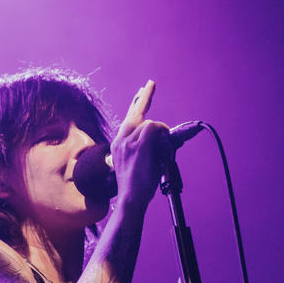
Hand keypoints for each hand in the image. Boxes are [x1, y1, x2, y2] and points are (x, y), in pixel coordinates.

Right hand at [110, 80, 171, 209]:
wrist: (130, 199)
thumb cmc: (137, 187)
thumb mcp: (140, 164)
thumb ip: (148, 150)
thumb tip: (164, 141)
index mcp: (119, 144)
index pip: (128, 120)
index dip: (136, 105)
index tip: (141, 92)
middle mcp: (120, 140)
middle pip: (135, 114)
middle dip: (144, 97)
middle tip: (151, 83)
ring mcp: (127, 142)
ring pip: (148, 123)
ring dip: (161, 131)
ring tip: (164, 145)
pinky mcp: (138, 146)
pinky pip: (153, 128)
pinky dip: (161, 132)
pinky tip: (163, 140)